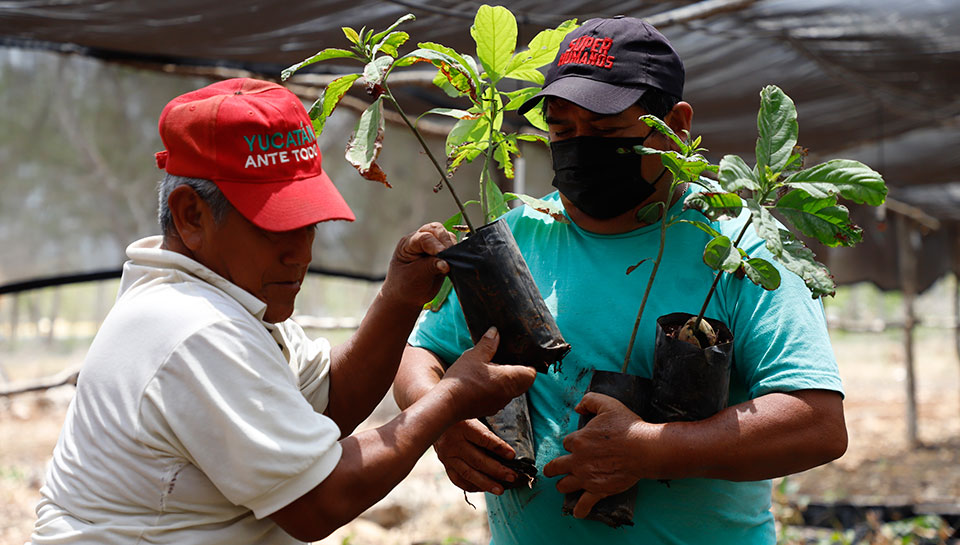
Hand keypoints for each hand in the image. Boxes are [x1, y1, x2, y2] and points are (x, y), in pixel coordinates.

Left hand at [381, 222, 455, 306]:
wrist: (408, 297)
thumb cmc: (405, 286)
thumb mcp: (414, 277)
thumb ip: (429, 267)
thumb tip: (446, 263)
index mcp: (408, 244)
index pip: (423, 238)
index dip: (434, 245)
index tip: (443, 254)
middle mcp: (419, 240)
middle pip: (435, 230)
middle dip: (445, 240)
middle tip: (451, 253)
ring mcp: (431, 245)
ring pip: (446, 236)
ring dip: (452, 245)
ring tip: (454, 259)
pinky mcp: (442, 253)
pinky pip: (452, 246)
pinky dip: (456, 251)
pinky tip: (457, 261)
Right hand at [433, 419, 520, 494]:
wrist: (433, 418)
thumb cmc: (461, 417)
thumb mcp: (473, 416)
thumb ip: (487, 430)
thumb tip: (507, 449)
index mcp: (464, 426)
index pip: (484, 439)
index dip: (499, 448)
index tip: (512, 455)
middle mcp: (454, 442)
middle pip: (478, 460)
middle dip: (497, 470)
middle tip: (512, 476)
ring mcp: (447, 456)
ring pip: (468, 473)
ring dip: (486, 483)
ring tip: (500, 490)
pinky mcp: (445, 464)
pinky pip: (457, 479)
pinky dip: (471, 486)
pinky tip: (483, 488)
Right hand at [440, 327, 536, 421]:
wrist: (446, 405)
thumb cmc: (462, 380)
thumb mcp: (474, 356)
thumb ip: (488, 344)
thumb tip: (495, 332)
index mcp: (509, 379)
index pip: (531, 373)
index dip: (529, 363)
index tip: (520, 355)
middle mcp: (508, 394)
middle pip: (524, 383)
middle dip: (518, 371)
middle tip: (506, 359)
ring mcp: (499, 404)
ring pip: (512, 391)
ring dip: (507, 381)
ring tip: (493, 368)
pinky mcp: (489, 409)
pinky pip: (500, 397)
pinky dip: (497, 389)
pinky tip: (483, 381)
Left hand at [543, 392, 657, 518]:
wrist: (644, 449)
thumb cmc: (628, 427)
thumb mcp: (608, 404)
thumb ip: (589, 400)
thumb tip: (577, 407)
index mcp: (579, 440)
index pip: (567, 443)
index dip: (572, 443)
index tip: (579, 445)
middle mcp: (578, 460)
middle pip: (556, 466)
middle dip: (553, 468)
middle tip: (553, 470)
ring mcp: (587, 476)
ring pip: (564, 485)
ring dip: (563, 486)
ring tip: (563, 486)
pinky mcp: (598, 490)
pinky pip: (584, 503)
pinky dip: (580, 509)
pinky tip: (577, 513)